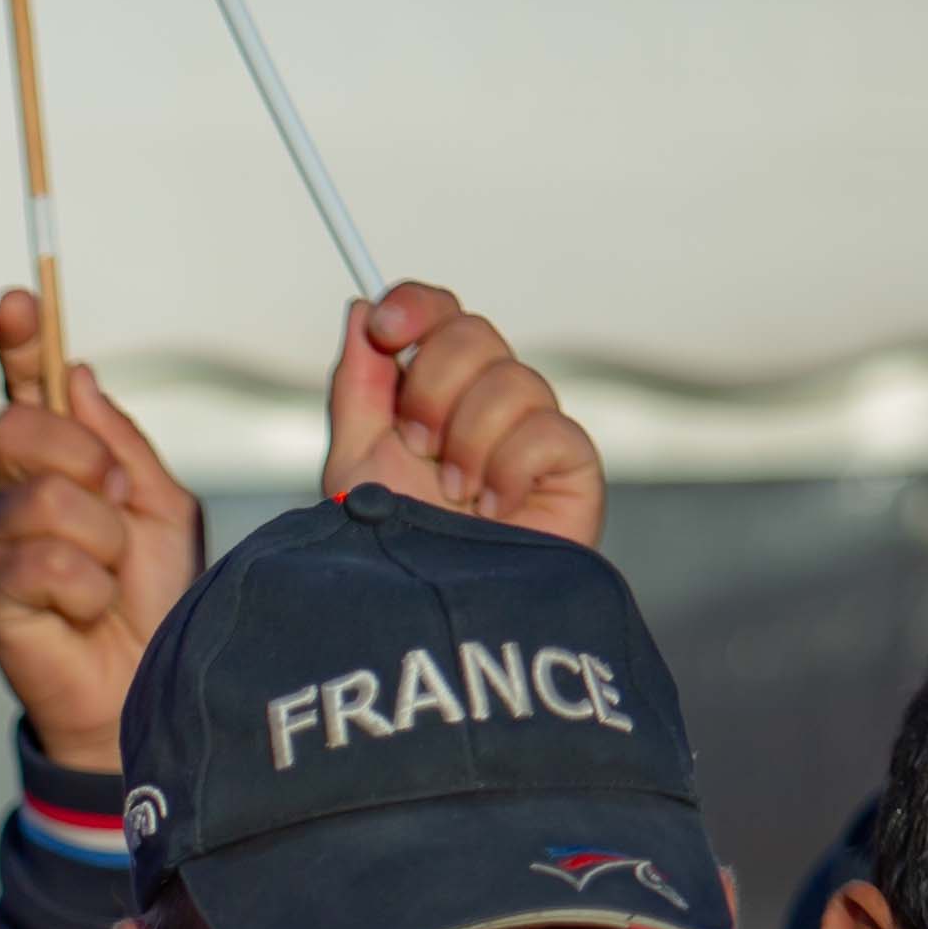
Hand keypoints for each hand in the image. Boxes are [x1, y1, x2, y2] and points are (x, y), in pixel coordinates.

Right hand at [0, 287, 202, 773]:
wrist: (146, 689)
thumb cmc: (159, 601)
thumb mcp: (164, 506)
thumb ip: (122, 444)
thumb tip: (77, 378)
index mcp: (60, 463)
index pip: (30, 387)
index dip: (20, 342)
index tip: (20, 301)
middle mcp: (15, 492)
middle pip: (22, 425)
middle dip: (86, 460)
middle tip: (119, 506)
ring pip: (44, 498)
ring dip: (102, 542)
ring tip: (110, 583)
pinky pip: (44, 559)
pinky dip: (86, 588)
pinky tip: (87, 614)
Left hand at [316, 283, 602, 547]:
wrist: (433, 621)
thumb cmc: (396, 552)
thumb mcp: (354, 462)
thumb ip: (357, 386)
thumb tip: (362, 310)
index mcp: (437, 397)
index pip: (442, 318)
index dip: (417, 307)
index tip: (387, 327)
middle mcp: (488, 405)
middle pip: (473, 333)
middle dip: (432, 386)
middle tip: (417, 443)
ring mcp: (532, 433)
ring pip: (510, 379)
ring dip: (466, 443)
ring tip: (454, 498)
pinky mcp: (573, 467)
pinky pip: (547, 429)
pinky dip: (508, 471)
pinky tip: (494, 513)